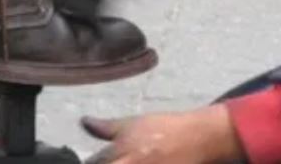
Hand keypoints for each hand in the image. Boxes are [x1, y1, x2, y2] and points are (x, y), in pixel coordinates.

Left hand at [81, 105, 242, 163]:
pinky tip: (137, 163)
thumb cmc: (162, 129)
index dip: (91, 162)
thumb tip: (83, 121)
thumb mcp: (132, 124)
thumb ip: (105, 128)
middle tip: (113, 159)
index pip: (93, 163)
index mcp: (120, 152)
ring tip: (125, 160)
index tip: (91, 160)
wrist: (197, 138)